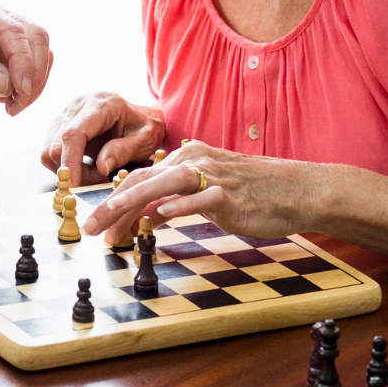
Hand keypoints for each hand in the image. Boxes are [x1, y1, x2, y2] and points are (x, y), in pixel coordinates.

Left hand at [0, 0, 51, 116]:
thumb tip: (9, 84)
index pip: (14, 30)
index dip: (24, 60)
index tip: (21, 89)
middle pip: (36, 39)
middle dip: (34, 73)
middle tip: (19, 102)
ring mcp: (1, 40)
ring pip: (38, 56)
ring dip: (32, 86)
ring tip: (9, 107)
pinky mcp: (4, 59)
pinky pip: (30, 73)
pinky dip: (23, 91)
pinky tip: (0, 102)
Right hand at [40, 91, 164, 179]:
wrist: (141, 118)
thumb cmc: (145, 128)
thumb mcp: (144, 140)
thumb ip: (123, 151)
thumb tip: (101, 167)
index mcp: (100, 105)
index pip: (73, 134)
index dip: (71, 162)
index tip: (76, 187)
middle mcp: (78, 105)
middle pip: (57, 145)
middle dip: (74, 171)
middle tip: (99, 179)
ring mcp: (65, 114)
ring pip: (50, 151)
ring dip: (69, 170)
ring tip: (95, 173)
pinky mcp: (59, 125)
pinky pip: (51, 152)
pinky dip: (67, 166)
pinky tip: (87, 167)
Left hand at [82, 142, 315, 244]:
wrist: (297, 189)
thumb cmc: (254, 193)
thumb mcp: (207, 194)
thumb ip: (175, 201)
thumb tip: (144, 217)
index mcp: (187, 159)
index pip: (140, 177)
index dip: (113, 200)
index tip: (96, 223)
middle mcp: (194, 161)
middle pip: (142, 180)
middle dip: (111, 206)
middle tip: (90, 228)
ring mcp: (212, 176)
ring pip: (162, 185)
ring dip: (132, 204)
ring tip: (111, 222)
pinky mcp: (230, 195)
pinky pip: (199, 199)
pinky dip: (178, 206)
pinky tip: (159, 215)